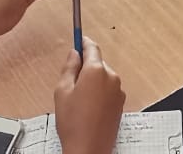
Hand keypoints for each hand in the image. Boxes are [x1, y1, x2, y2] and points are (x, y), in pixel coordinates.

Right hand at [54, 39, 125, 153]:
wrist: (88, 150)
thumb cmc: (73, 123)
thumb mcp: (62, 91)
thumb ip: (69, 68)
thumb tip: (74, 53)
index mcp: (96, 71)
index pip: (92, 48)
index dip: (84, 43)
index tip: (79, 40)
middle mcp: (111, 77)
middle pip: (97, 63)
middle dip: (86, 68)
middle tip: (71, 84)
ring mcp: (118, 91)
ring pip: (103, 77)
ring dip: (93, 82)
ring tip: (79, 101)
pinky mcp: (121, 104)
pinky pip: (109, 90)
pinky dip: (100, 93)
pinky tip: (89, 108)